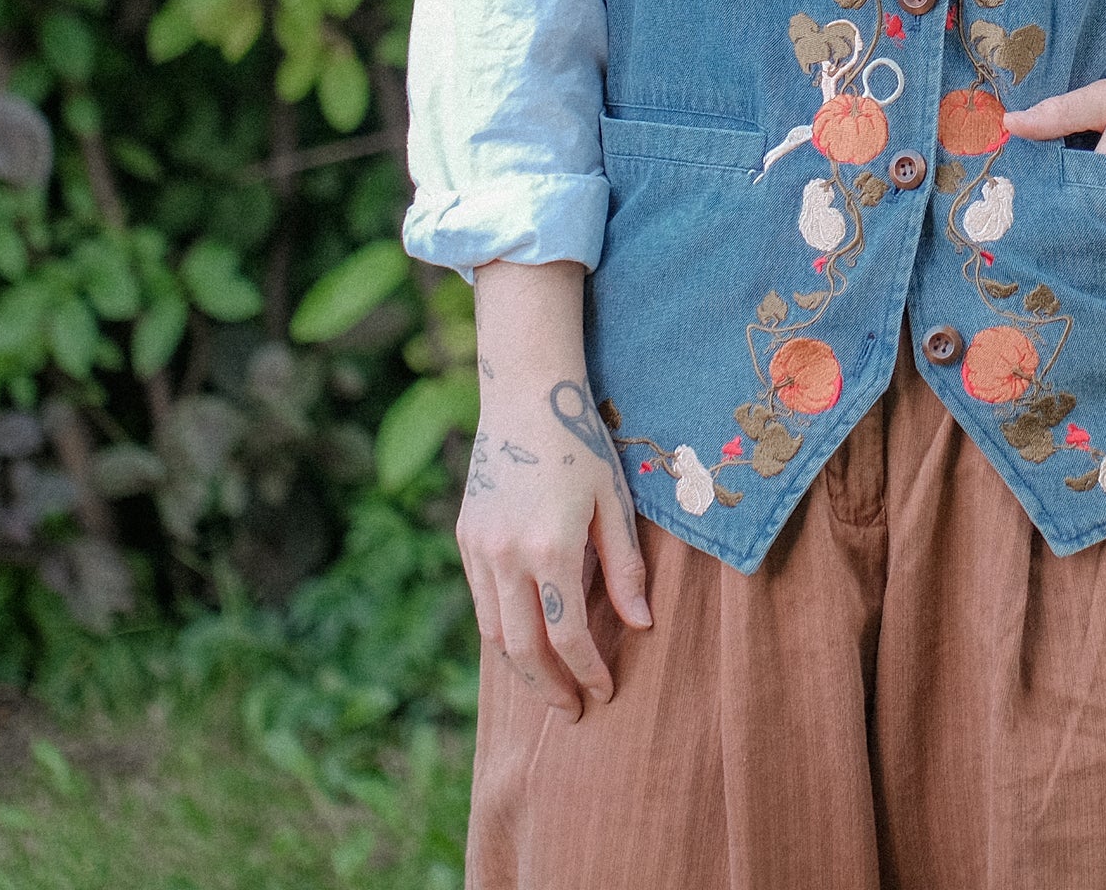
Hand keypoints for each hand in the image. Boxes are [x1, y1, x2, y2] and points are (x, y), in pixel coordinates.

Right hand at [458, 264, 651, 716]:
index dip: (588, 670)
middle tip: (572, 711)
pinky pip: (481, 601)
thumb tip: (640, 625)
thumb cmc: (582, 442)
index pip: (567, 634)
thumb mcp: (616, 501)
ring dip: (520, 668)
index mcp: (552, 547)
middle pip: (523, 648)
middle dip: (548, 687)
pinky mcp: (465, 537)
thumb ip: (626, 567)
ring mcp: (479, 547)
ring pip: (493, 632)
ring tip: (548, 687)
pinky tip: (524, 641)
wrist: (526, 394)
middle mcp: (507, 554)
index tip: (604, 692)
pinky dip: (501, 631)